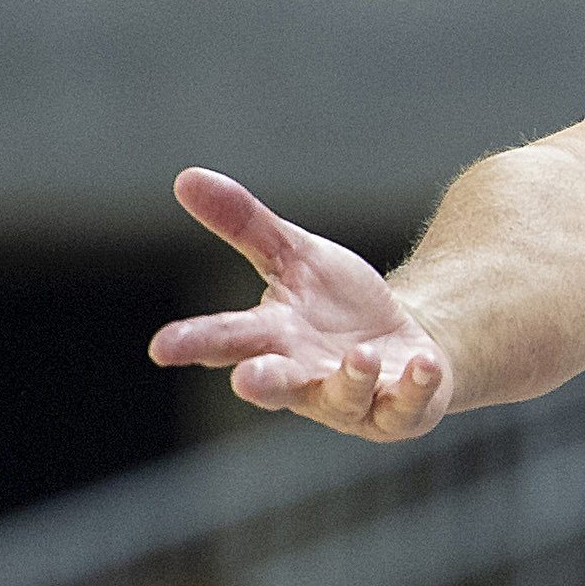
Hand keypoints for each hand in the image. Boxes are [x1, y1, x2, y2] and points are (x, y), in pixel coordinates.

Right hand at [146, 168, 454, 441]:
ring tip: (359, 354)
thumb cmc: (335, 305)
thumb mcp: (295, 256)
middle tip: (244, 381)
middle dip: (259, 382)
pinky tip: (422, 363)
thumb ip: (245, 224)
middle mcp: (304, 377)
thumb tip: (186, 177)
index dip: (195, 343)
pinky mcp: (400, 408)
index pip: (226, 340)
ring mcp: (352, 398)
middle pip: (274, 383)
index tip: (163, 347)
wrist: (402, 345)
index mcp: (271, 339)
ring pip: (345, 397)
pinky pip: (407, 404)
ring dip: (351, 378)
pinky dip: (414, 386)